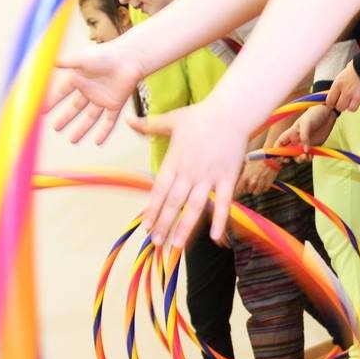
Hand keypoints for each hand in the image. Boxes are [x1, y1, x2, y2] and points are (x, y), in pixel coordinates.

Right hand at [46, 41, 144, 143]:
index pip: (62, 93)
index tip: (42, 111)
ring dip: (81, 129)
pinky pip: (109, 121)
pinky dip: (104, 132)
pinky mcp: (115, 104)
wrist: (129, 59)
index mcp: (80, 79)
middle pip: (75, 108)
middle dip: (66, 118)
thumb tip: (49, 61)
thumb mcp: (82, 59)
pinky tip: (97, 142)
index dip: (53, 101)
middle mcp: (90, 90)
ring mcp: (102, 98)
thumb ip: (66, 62)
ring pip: (90, 118)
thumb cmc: (106, 55)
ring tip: (72, 140)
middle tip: (56, 128)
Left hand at [127, 99, 247, 247]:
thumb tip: (128, 120)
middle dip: (164, 223)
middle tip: (156, 242)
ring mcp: (209, 177)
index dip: (153, 208)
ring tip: (177, 245)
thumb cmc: (201, 116)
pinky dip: (220, 220)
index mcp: (175, 160)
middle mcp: (190, 172)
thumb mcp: (171, 119)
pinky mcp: (227, 179)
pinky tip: (214, 237)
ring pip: (195, 207)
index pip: (160, 189)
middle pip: (174, 202)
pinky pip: (223, 203)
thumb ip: (149, 125)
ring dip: (185, 227)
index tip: (146, 224)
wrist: (231, 113)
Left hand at [235, 159, 277, 197]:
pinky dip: (263, 187)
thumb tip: (239, 174)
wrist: (272, 155)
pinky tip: (264, 180)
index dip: (236, 192)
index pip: (238, 190)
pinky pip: (264, 190)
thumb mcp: (247, 160)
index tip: (236, 194)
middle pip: (247, 191)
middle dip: (248, 187)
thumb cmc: (259, 155)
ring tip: (258, 181)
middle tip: (251, 181)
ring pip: (256, 192)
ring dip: (256, 188)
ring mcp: (261, 184)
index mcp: (245, 176)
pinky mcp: (268, 184)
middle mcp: (252, 182)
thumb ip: (243, 169)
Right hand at [276, 106, 338, 160]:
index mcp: (291, 133)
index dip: (278, 151)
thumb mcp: (306, 123)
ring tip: (306, 156)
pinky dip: (308, 158)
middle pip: (288, 153)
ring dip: (300, 159)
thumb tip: (304, 150)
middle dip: (290, 158)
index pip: (280, 143)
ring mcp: (304, 144)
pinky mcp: (313, 147)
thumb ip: (304, 137)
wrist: (328, 113)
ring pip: (298, 156)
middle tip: (298, 158)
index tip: (282, 157)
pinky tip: (311, 156)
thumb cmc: (314, 114)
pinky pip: (308, 156)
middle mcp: (296, 140)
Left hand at [324, 62, 359, 111]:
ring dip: (354, 104)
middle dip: (343, 105)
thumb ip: (343, 80)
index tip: (334, 103)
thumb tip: (342, 85)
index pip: (330, 100)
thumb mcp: (346, 69)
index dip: (332, 103)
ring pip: (352, 109)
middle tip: (346, 101)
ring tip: (357, 97)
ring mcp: (357, 96)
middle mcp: (346, 92)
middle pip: (340, 107)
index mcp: (339, 83)